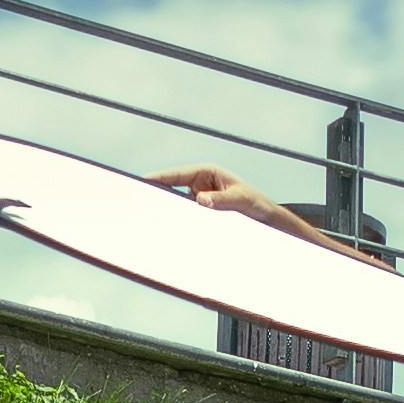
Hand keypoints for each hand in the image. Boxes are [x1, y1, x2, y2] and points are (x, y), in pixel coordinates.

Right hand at [155, 163, 314, 241]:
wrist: (265, 218)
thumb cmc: (255, 203)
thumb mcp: (240, 200)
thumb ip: (221, 200)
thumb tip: (200, 200)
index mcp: (206, 172)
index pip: (176, 174)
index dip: (158, 177)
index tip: (143, 181)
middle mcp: (199, 183)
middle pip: (171, 187)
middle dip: (156, 194)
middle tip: (138, 200)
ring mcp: (198, 198)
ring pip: (176, 203)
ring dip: (166, 211)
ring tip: (150, 219)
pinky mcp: (200, 211)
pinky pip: (185, 214)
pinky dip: (177, 220)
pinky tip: (167, 230)